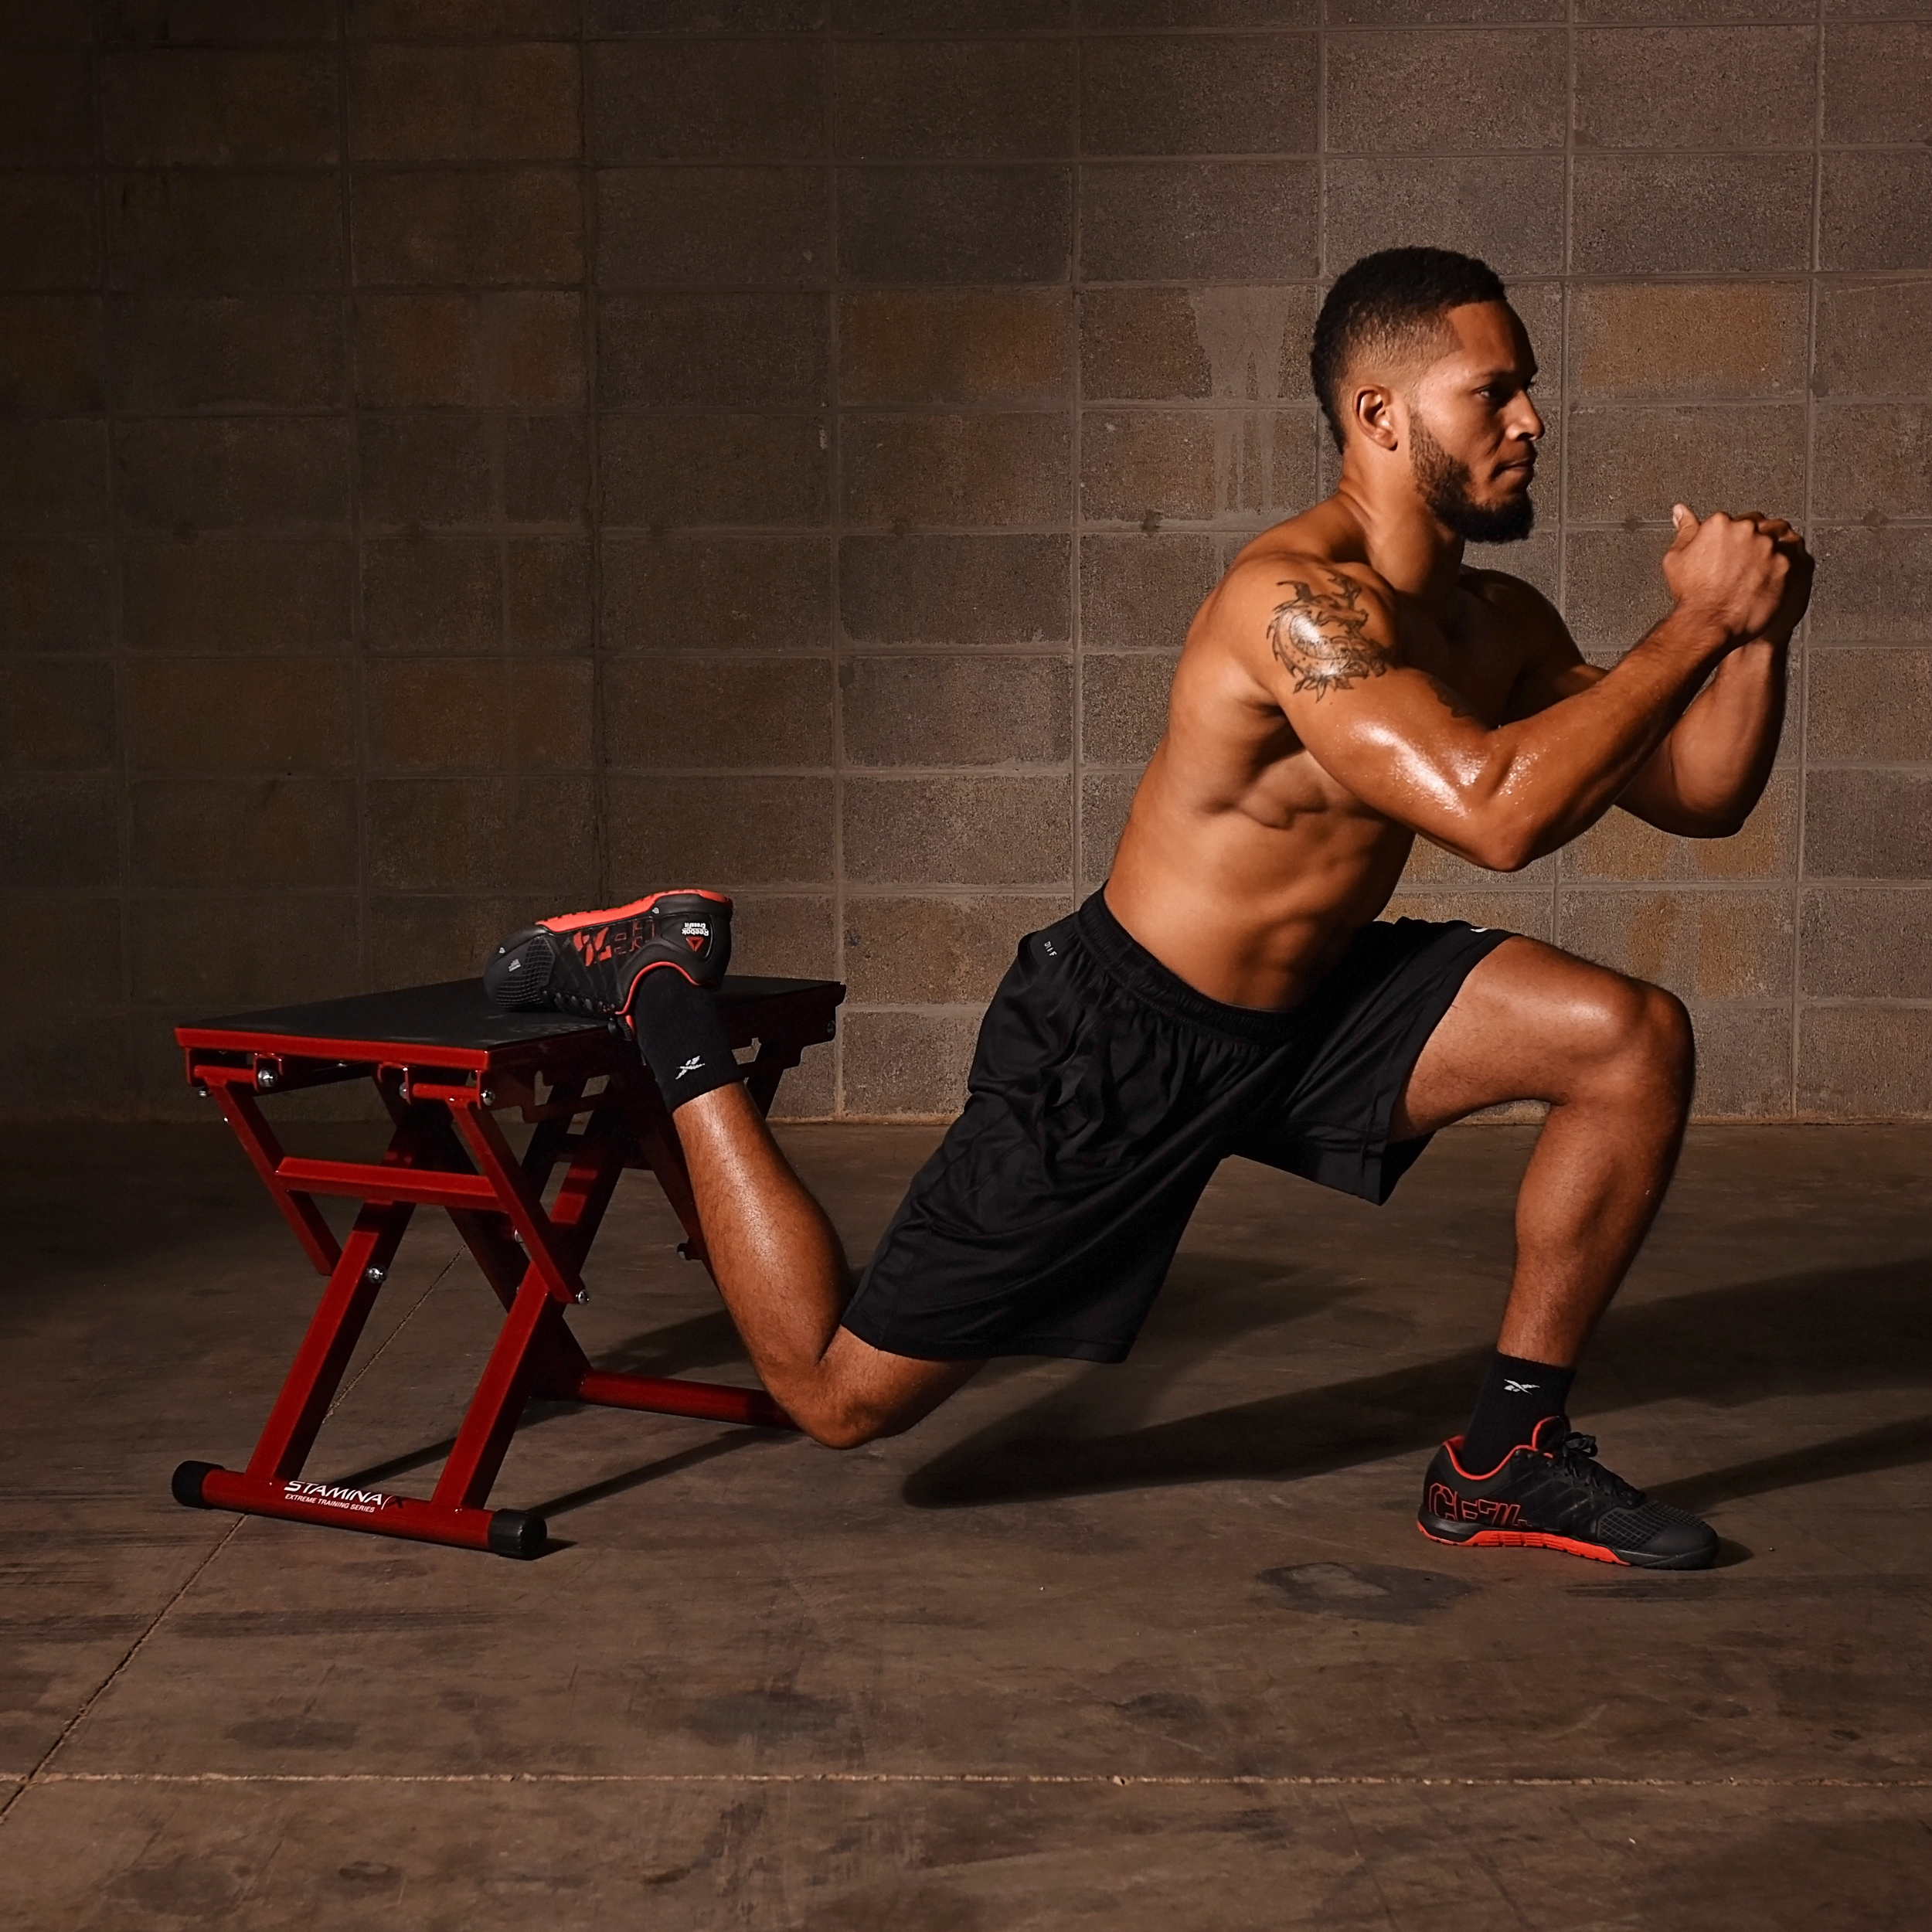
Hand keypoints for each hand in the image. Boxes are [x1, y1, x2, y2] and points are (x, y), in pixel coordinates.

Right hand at [1662, 504, 1805, 643]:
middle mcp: (1748, 531)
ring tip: (1760, 571)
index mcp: (1722, 524)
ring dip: (1774, 551)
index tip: (1733, 551)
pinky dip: (1787, 567)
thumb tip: (1681, 512)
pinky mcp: (1786, 565)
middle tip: (1744, 564)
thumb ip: (1685, 530)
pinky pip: (1797, 558)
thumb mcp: (1676, 559)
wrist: (1709, 623)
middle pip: (1761, 527)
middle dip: (1756, 542)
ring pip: (1781, 539)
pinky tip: (1774, 578)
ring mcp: (1770, 547)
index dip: (1735, 538)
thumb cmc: (1693, 595)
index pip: (1736, 521)